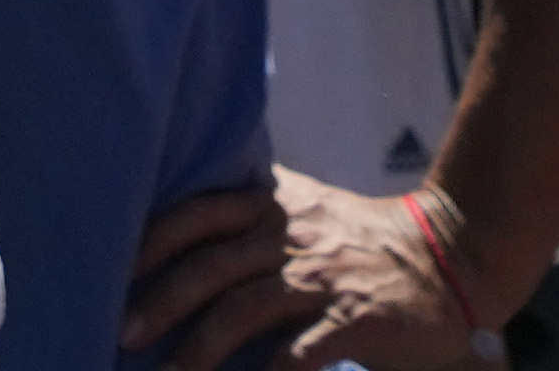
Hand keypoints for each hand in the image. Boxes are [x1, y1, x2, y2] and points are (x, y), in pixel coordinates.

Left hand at [127, 166, 488, 369]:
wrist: (450, 257)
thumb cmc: (358, 242)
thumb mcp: (302, 210)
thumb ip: (247, 217)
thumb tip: (175, 233)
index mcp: (272, 204)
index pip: (197, 212)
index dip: (151, 240)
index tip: (109, 267)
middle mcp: (290, 234)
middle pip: (210, 265)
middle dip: (161, 301)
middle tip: (122, 332)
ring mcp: (322, 276)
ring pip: (243, 310)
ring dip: (198, 348)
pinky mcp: (354, 318)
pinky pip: (298, 353)